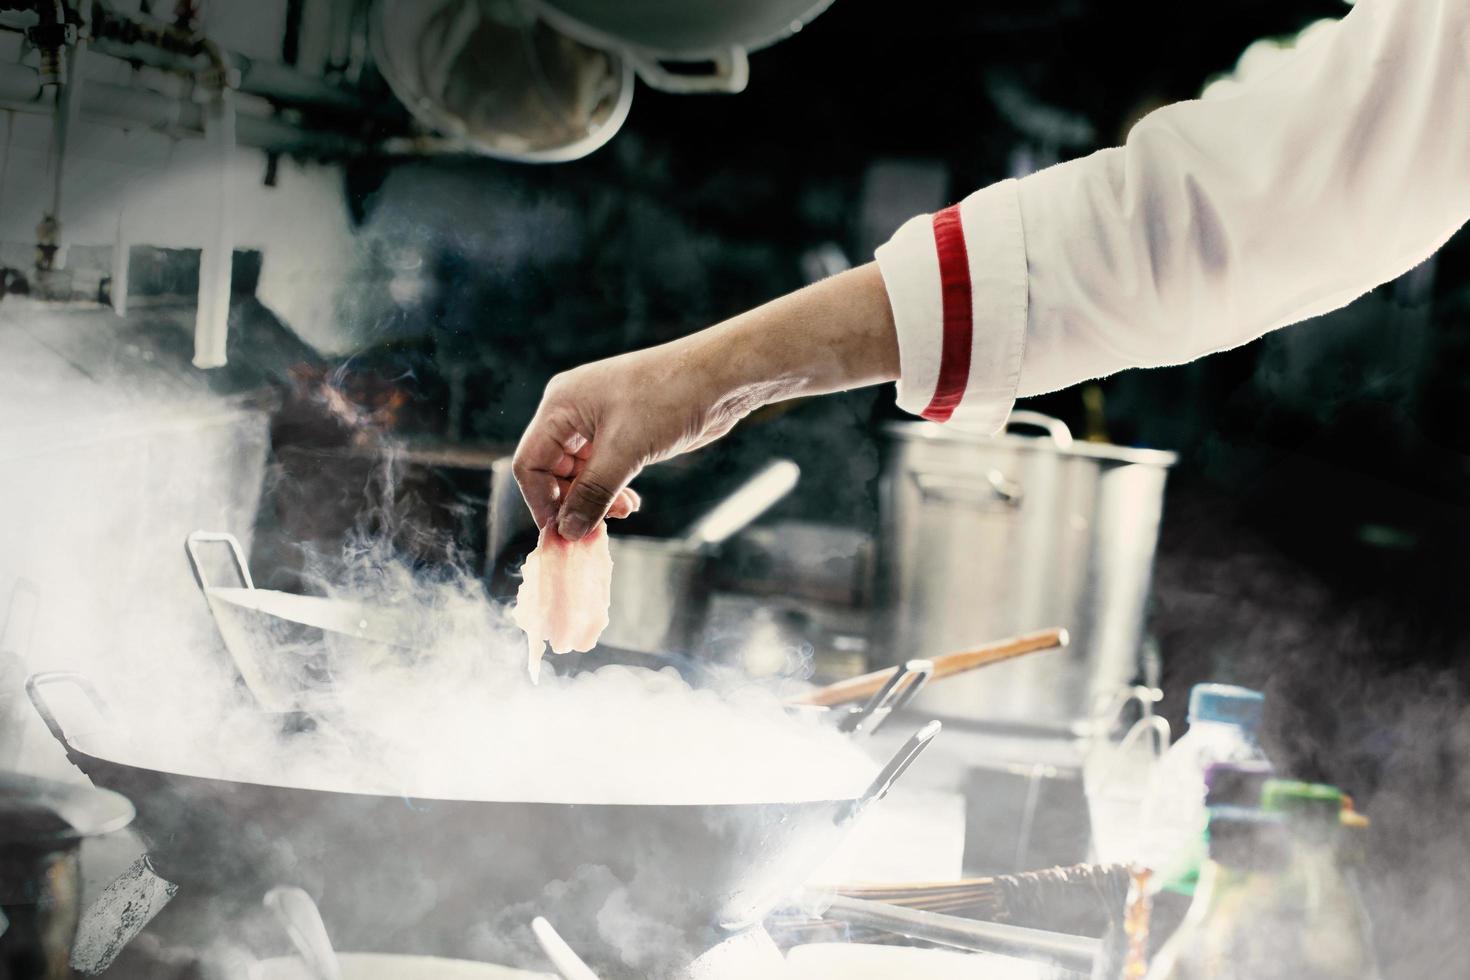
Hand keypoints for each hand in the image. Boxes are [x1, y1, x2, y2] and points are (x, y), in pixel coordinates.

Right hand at [513, 339, 790, 539]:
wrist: (718, 378)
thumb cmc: (668, 400)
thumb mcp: (625, 451)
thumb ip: (593, 493)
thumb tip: (569, 531)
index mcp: (560, 405)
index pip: (531, 463)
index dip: (543, 503)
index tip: (563, 534)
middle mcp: (572, 412)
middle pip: (552, 471)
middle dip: (572, 502)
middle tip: (594, 530)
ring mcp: (597, 421)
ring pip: (579, 473)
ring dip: (595, 499)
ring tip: (621, 512)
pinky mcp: (622, 431)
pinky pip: (602, 468)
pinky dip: (611, 489)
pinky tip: (630, 503)